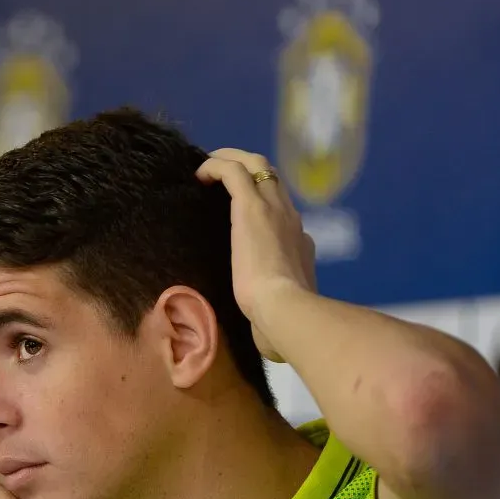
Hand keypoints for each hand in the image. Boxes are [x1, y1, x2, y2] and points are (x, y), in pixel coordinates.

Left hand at [195, 149, 317, 361]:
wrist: (288, 313)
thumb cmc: (282, 324)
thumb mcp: (278, 313)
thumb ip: (272, 314)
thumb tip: (265, 340)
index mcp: (300, 243)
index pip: (282, 210)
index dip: (260, 201)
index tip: (236, 205)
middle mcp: (291, 219)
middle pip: (271, 176)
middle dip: (247, 167)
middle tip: (219, 171)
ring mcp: (275, 210)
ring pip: (256, 163)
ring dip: (230, 158)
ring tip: (207, 164)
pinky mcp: (254, 208)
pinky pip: (234, 171)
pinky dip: (217, 166)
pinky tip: (199, 174)